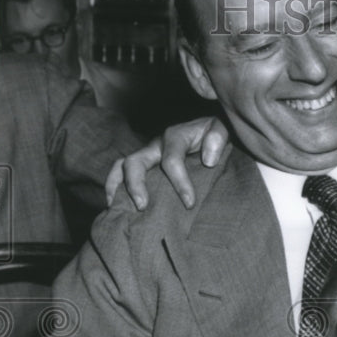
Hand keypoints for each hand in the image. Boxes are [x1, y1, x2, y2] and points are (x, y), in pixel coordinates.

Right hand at [104, 116, 228, 209]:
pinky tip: (116, 206)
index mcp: (174, 137)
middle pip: (135, 162)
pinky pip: (122, 172)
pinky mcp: (145, 163)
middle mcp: (156, 145)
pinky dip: (115, 186)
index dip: (180, 183)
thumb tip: (208, 160)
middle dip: (136, 185)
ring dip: (116, 186)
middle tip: (142, 207)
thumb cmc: (213, 132)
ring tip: (116, 208)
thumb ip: (217, 138)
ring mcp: (147, 154)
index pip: (172, 161)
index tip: (190, 203)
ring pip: (121, 166)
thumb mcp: (221, 128)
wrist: (207, 129)